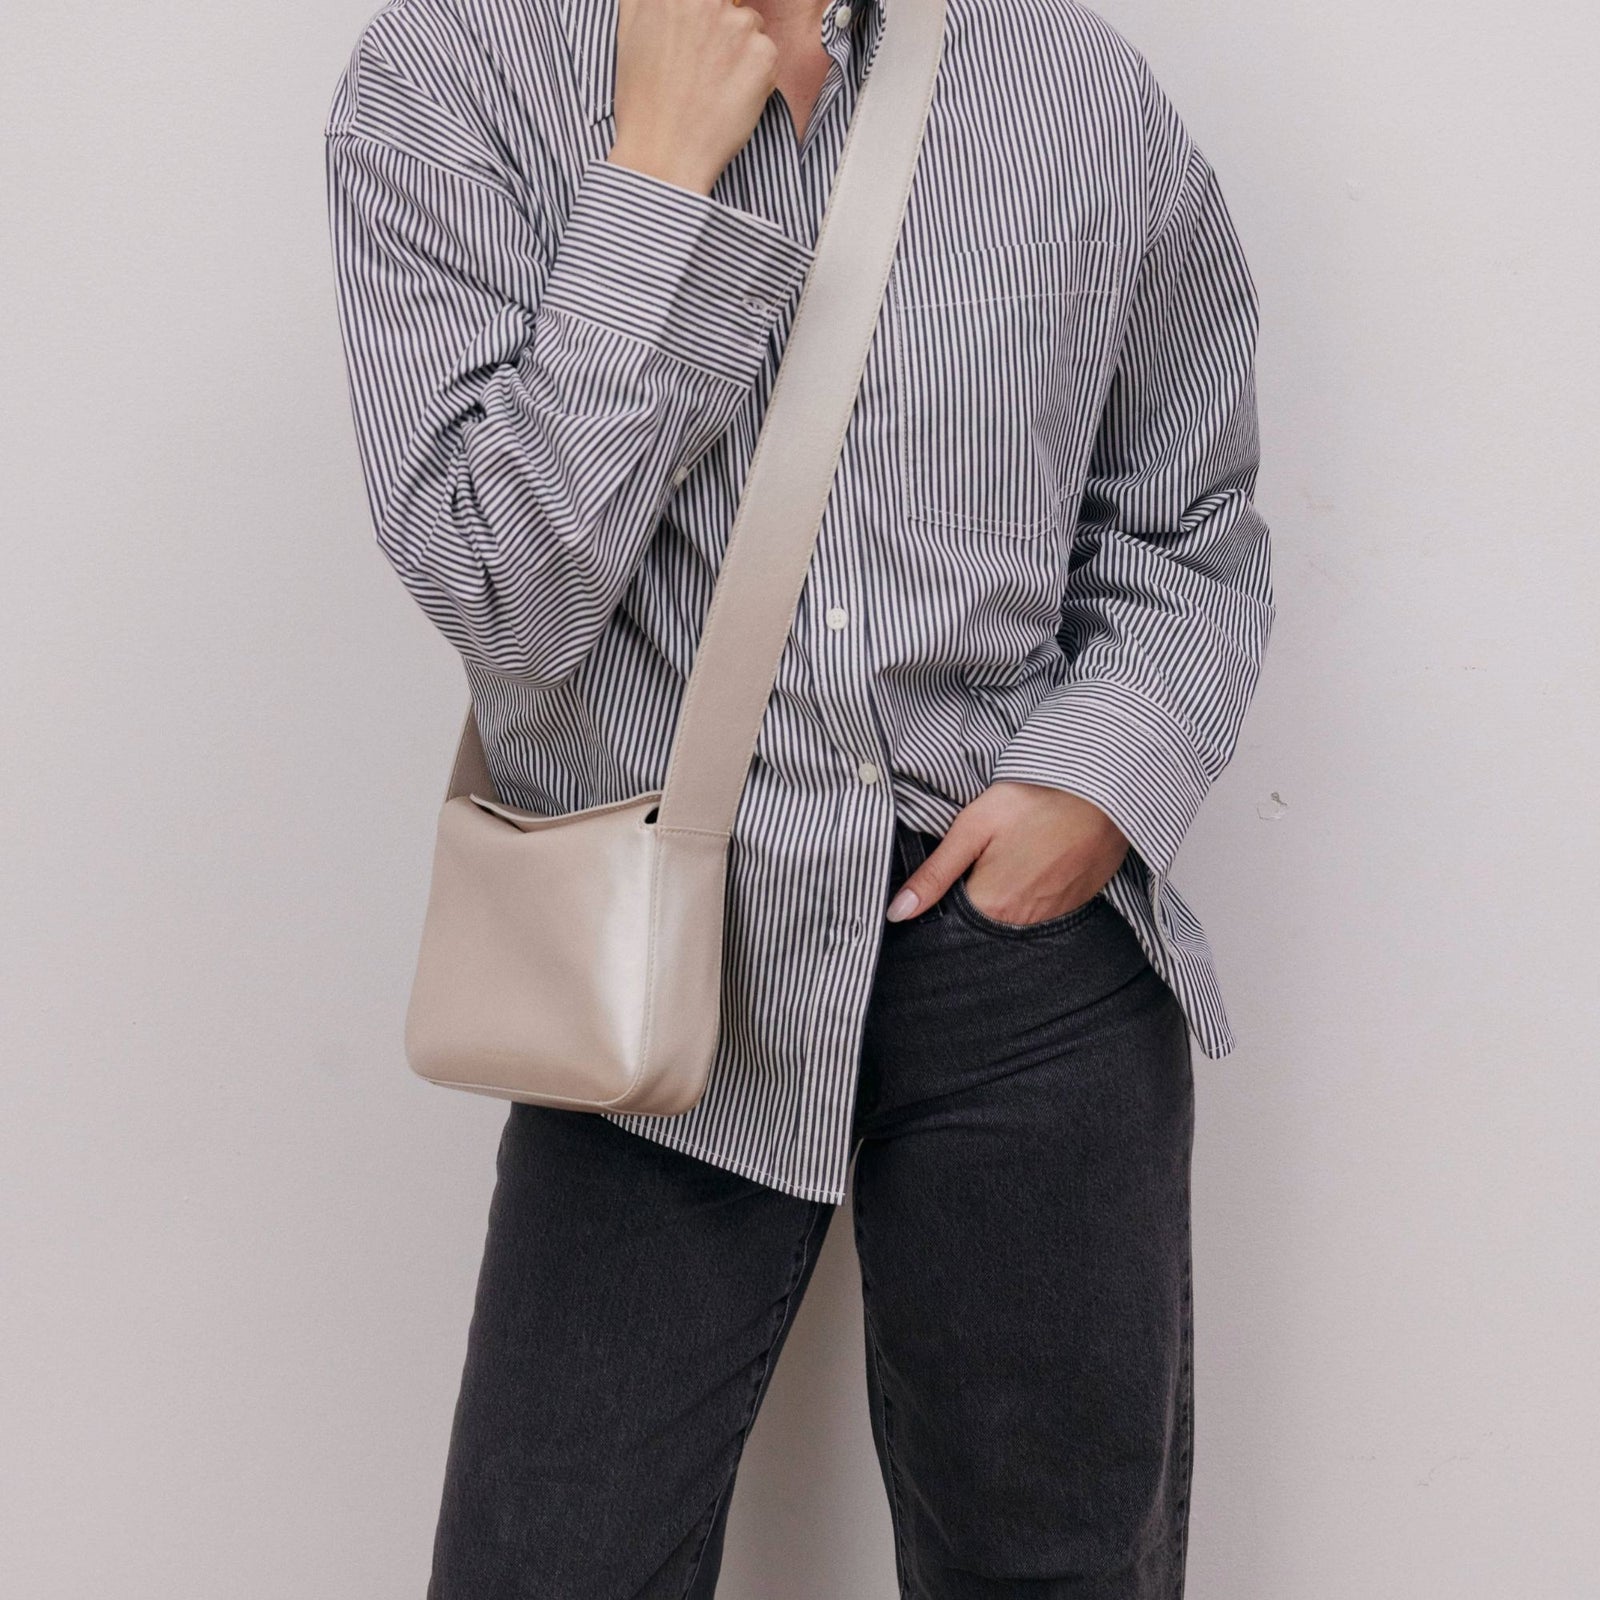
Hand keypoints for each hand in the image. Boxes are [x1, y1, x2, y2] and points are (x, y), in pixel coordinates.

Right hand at [607, 0, 779, 195]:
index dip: (704, 13)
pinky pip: (767, 54)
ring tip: (713, 84)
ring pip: (750, 23)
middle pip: (728, 2)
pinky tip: (729, 97)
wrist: (664, 155)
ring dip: (740, 47)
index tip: (699, 38)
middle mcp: (708, 0)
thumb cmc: (642, 100)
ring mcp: (739, 25)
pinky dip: (755, 74)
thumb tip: (659, 0)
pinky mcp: (764, 55)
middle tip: (705, 62)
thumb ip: (645, 0)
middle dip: (721, 24)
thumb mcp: (629, 32)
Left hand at [885, 782, 1130, 924]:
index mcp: (992, 906)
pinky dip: (1039, 889)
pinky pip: (1049, 907)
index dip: (949, 895)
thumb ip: (934, 874)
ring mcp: (1057, 914)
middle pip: (987, 919)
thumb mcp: (973, 828)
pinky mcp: (1082, 900)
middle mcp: (1025, 921)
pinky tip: (1040, 859)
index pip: (955, 919)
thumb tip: (896, 913)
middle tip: (990, 854)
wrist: (1101, 787)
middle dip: (980, 895)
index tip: (958, 869)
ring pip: (1018, 914)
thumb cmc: (1032, 799)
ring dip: (1011, 894)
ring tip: (1017, 853)